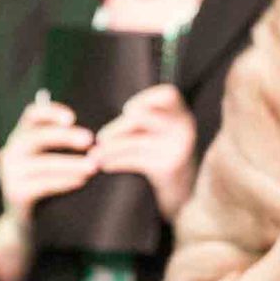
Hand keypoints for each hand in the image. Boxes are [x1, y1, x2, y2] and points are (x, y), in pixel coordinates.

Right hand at [0, 90, 95, 227]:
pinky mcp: (15, 194)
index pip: (31, 115)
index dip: (51, 112)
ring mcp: (9, 174)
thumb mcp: (51, 160)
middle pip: (37, 136)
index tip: (72, 118)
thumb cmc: (46, 184)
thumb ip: (64, 143)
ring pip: (43, 163)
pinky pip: (43, 184)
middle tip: (90, 140)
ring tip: (93, 166)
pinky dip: (64, 181)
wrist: (26, 223)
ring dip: (71, 163)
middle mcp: (10, 152)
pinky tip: (81, 181)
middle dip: (65, 137)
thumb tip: (96, 136)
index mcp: (20, 137)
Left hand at [91, 84, 197, 220]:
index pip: (166, 94)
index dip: (142, 100)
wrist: (185, 185)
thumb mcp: (159, 127)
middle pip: (142, 117)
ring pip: (134, 142)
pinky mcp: (169, 166)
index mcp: (182, 111)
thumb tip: (103, 130)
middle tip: (100, 138)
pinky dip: (116, 162)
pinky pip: (135, 161)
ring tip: (94, 155)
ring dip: (110, 149)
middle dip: (117, 128)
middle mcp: (183, 126)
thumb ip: (141, 118)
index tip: (127, 111)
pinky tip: (105, 165)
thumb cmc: (163, 148)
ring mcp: (177, 146)